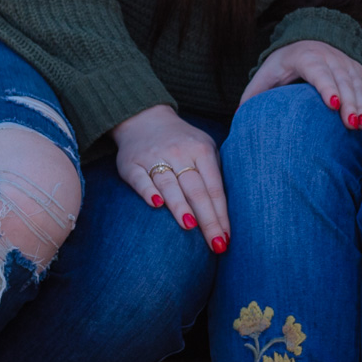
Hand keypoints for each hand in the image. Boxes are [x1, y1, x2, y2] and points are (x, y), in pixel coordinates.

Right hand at [111, 105, 229, 252]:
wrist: (144, 117)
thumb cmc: (182, 142)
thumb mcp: (205, 147)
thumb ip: (216, 172)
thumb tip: (230, 212)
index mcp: (201, 150)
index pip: (214, 187)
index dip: (222, 213)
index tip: (227, 238)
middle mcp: (179, 152)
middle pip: (196, 190)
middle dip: (207, 219)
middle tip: (215, 244)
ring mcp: (154, 157)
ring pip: (170, 184)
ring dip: (180, 205)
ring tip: (190, 227)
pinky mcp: (131, 164)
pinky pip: (140, 179)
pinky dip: (149, 191)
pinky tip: (156, 206)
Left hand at [239, 40, 361, 128]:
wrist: (308, 39)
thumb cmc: (284, 62)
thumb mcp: (266, 73)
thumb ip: (253, 92)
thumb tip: (238, 115)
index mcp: (306, 57)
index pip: (319, 71)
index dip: (327, 87)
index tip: (332, 104)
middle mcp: (329, 56)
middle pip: (342, 79)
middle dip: (349, 102)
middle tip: (352, 124)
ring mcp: (345, 61)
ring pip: (357, 82)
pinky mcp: (356, 68)